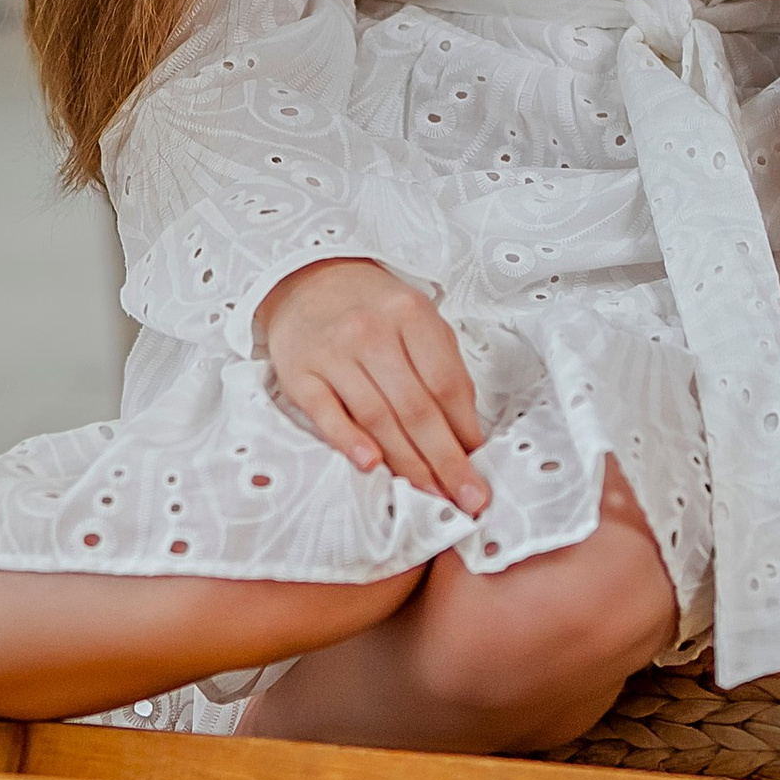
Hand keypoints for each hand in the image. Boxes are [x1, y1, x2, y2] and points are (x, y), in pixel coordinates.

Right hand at [256, 257, 488, 514]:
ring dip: (408, 463)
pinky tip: (371, 466)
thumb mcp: (416, 320)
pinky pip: (327, 414)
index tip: (480, 468)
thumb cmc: (372, 309)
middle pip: (416, 407)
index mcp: (411, 314)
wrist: (306, 280)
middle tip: (468, 499)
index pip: (446, 383)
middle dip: (446, 460)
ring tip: (432, 495)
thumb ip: (441, 368)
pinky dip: (349, 442)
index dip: (466, 431)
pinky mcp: (300, 375)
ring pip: (377, 417)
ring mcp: (334, 353)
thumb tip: (466, 436)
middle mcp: (372, 332)